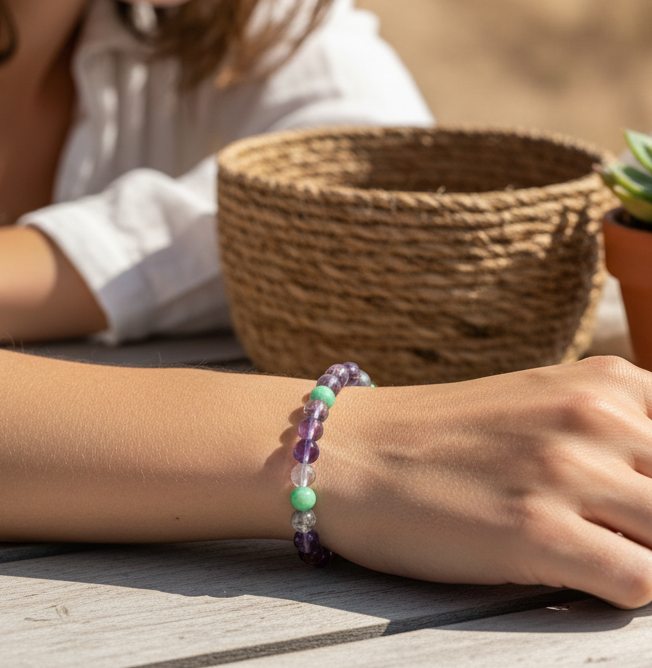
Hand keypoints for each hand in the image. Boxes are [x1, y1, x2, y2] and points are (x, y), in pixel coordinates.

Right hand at [319, 356, 651, 608]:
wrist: (348, 451)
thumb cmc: (440, 436)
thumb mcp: (540, 404)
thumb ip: (615, 431)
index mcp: (605, 380)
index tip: (638, 502)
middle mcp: (595, 417)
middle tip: (607, 527)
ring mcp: (567, 471)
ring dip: (642, 553)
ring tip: (588, 548)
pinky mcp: (538, 532)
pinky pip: (641, 585)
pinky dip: (621, 590)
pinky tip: (571, 573)